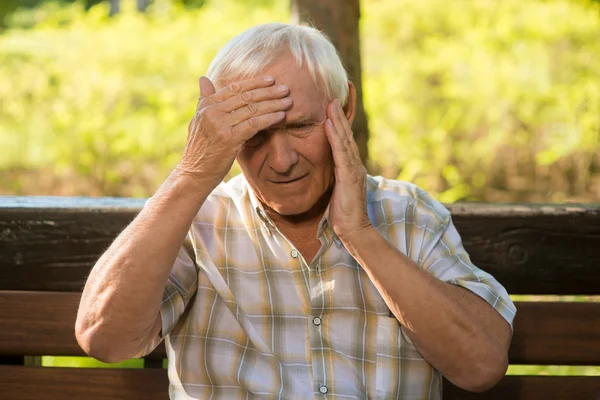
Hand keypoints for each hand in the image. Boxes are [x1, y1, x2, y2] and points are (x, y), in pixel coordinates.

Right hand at [177, 76, 291, 185]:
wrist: (194, 173)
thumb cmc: (200, 149)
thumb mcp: (198, 120)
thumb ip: (204, 99)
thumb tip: (203, 78)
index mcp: (206, 105)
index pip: (234, 89)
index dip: (254, 83)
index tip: (271, 80)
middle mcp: (212, 112)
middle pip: (246, 97)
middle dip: (268, 92)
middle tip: (285, 89)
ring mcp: (220, 125)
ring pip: (252, 109)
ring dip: (273, 104)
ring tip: (288, 102)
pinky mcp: (229, 139)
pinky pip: (254, 124)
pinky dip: (269, 119)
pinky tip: (281, 116)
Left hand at [324, 98, 371, 243]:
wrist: (353, 230)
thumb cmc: (343, 213)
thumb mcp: (337, 190)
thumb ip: (334, 176)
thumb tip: (327, 168)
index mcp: (351, 166)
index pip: (345, 139)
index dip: (341, 121)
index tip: (335, 103)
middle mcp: (354, 164)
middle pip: (346, 134)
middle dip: (340, 113)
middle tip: (335, 93)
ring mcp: (353, 169)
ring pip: (344, 139)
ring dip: (337, 119)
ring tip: (330, 102)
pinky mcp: (348, 175)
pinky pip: (340, 151)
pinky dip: (334, 136)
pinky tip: (328, 123)